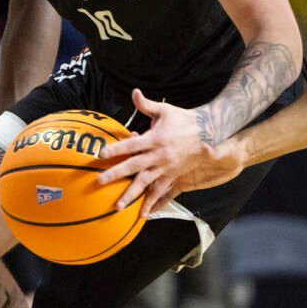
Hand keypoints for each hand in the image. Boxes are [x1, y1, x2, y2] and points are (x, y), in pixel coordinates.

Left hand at [93, 89, 200, 213]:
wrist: (207, 133)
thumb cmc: (183, 119)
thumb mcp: (164, 110)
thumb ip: (146, 105)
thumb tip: (134, 92)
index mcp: (154, 138)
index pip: (130, 145)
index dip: (115, 149)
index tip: (100, 154)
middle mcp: (158, 156)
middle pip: (133, 166)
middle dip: (115, 174)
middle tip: (99, 182)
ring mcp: (165, 168)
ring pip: (144, 183)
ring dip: (130, 195)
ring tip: (117, 206)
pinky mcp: (172, 175)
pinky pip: (161, 191)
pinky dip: (152, 203)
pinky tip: (142, 214)